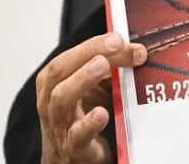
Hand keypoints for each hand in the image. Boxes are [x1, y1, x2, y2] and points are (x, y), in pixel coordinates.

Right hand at [36, 33, 146, 162]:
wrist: (73, 163)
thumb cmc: (81, 121)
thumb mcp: (92, 92)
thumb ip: (108, 72)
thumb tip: (136, 50)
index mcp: (54, 84)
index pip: (69, 57)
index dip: (92, 44)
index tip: (117, 37)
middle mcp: (51, 102)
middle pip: (60, 71)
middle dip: (88, 52)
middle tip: (115, 44)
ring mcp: (60, 126)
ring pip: (62, 99)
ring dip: (82, 79)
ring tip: (102, 65)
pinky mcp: (74, 149)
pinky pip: (77, 136)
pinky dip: (89, 123)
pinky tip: (102, 113)